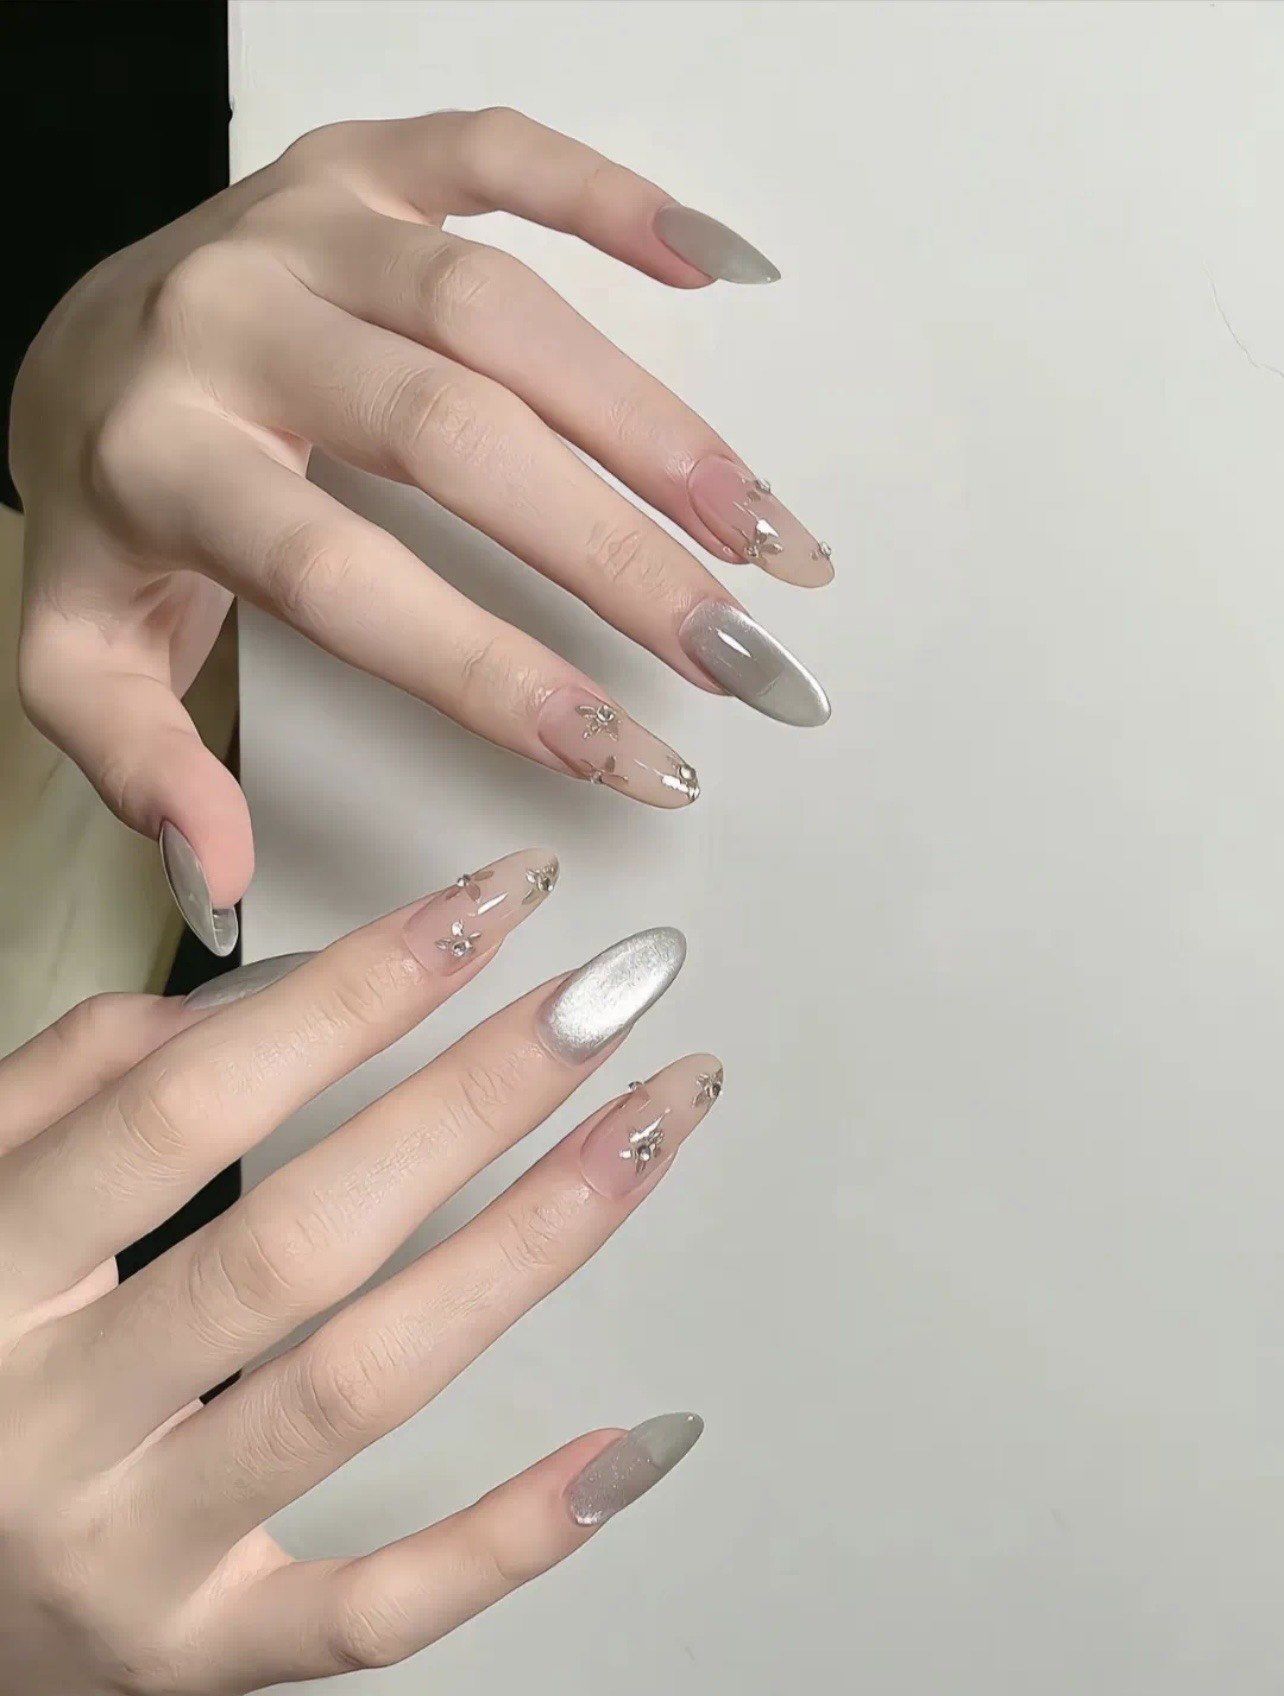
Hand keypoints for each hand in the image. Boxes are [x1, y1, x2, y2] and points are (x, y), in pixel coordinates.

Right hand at [0, 850, 715, 1692]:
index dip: (353, 992)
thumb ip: (66, 1087)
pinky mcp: (195, 1659)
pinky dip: (508, 1536)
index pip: (190, 1104)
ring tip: (649, 1131)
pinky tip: (631, 1444)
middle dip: (476, 1097)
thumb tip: (244, 1001)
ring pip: (360, 1390)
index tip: (487, 905)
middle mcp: (49, 1423)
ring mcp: (128, 1557)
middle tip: (611, 994)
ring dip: (529, 1248)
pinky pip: (371, 1613)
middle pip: (302, 1238)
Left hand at [11, 107, 831, 952]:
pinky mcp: (358, 168)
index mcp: (161, 458)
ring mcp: (301, 227)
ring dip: (651, 424)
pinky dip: (612, 200)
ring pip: (501, 310)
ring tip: (758, 528)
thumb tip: (216, 877)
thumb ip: (137, 764)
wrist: (73, 347)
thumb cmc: (107, 507)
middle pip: (454, 438)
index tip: (620, 753)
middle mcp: (228, 322)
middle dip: (615, 557)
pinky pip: (495, 156)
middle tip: (736, 652)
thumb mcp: (75, 655)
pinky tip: (715, 274)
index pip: (347, 580)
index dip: (492, 672)